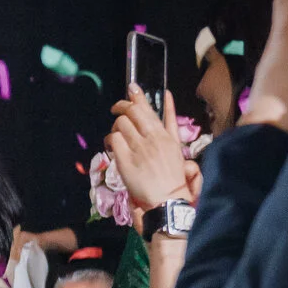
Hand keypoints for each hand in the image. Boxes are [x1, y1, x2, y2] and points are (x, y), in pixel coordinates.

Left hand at [106, 89, 191, 214]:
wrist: (166, 200)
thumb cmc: (173, 181)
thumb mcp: (178, 155)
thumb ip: (170, 135)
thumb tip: (165, 119)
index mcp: (168, 138)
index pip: (157, 112)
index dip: (142, 98)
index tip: (134, 88)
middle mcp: (154, 138)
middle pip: (134, 111)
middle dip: (122, 106)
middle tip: (116, 108)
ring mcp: (140, 147)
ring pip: (121, 123)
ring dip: (116, 126)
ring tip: (116, 135)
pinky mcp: (126, 158)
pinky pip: (113, 139)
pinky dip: (109, 140)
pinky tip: (111, 146)